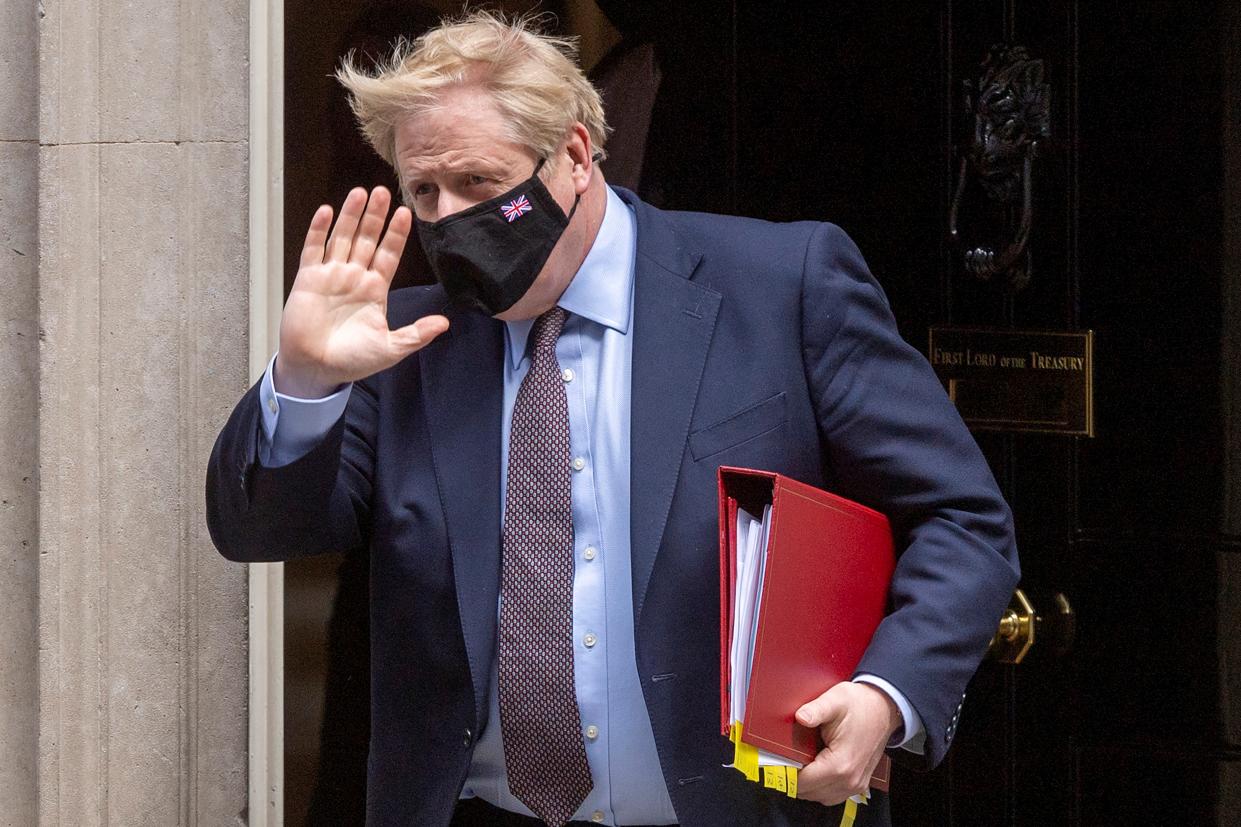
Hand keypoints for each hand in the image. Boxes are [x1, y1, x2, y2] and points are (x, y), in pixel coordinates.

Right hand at [276, 186, 448, 397]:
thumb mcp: (390, 348)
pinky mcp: (308, 279)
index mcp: (375, 290)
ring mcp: (331, 275)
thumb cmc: (352, 360)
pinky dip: (318, 230)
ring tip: (360, 192)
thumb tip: (445, 324)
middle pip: (366, 239)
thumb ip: (416, 335)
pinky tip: (326, 211)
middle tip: (383, 191)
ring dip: (351, 216)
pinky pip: (313, 249)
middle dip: (375, 217)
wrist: (317, 369)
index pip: (388, 255)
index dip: (396, 235)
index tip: (406, 213)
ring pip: (342, 238)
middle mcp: (354, 277)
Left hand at [794, 682, 900, 805]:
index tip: (776, 760)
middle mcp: (849, 780)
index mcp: (841, 764)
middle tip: (785, 759)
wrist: (884, 708)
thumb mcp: (835, 700)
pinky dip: (820, 787)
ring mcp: (856, 784)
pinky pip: (833, 795)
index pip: (803, 782)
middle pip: (809, 792)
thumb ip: (815, 710)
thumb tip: (800, 717)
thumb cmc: (860, 704)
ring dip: (807, 784)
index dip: (786, 772)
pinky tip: (815, 768)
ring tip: (800, 763)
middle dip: (795, 778)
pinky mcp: (858, 783)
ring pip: (820, 797)